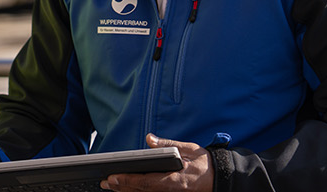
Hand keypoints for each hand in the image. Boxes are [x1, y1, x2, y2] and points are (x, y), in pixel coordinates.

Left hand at [99, 134, 213, 191]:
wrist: (220, 179)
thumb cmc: (206, 165)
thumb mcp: (190, 150)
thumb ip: (168, 145)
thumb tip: (150, 139)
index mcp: (176, 181)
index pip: (146, 182)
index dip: (128, 180)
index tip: (113, 177)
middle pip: (141, 191)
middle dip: (121, 187)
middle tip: (105, 181)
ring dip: (126, 191)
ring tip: (110, 185)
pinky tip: (126, 189)